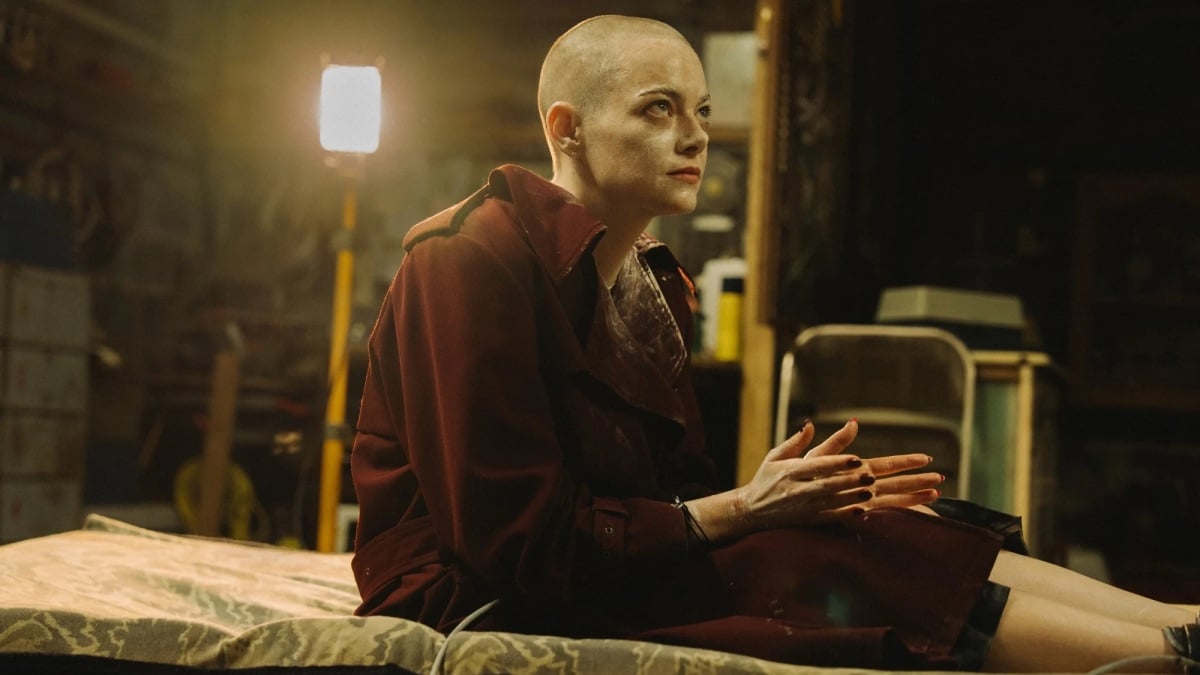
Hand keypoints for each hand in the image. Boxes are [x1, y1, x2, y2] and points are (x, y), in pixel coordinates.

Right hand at [685, 419, 943, 542]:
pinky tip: (904, 513)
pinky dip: (882, 514)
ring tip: (930, 492)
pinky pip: (858, 518)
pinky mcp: (826, 520)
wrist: (752, 512)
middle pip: (868, 483)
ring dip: (904, 497)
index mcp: (808, 470)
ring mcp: (824, 507)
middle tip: (933, 473)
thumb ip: (806, 442)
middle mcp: (819, 489)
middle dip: (904, 478)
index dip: (867, 464)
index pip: (843, 465)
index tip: (895, 461)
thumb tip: (823, 424)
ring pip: (872, 501)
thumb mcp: (780, 456)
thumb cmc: (767, 480)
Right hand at [730, 418, 879, 531]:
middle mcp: (796, 490)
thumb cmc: (765, 479)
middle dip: (849, 481)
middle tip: (870, 475)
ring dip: (852, 497)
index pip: (816, 466)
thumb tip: (810, 424)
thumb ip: (795, 442)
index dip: (837, 463)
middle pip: (826, 485)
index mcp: (789, 471)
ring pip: (830, 503)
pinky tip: (861, 510)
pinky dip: (844, 515)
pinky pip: (828, 518)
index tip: (856, 459)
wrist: (751, 510)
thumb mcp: (774, 457)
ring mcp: (802, 507)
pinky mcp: (807, 520)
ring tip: (870, 492)